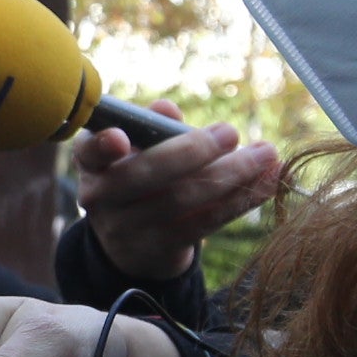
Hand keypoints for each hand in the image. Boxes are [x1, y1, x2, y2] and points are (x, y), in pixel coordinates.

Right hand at [68, 103, 279, 285]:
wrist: (132, 243)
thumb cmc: (138, 177)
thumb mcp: (137, 149)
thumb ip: (152, 125)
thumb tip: (167, 109)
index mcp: (92, 163)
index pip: (89, 152)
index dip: (102, 146)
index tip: (121, 139)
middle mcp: (102, 197)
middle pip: (146, 175)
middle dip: (193, 151)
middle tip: (231, 132)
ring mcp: (129, 228)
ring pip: (183, 199)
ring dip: (231, 175)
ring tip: (265, 155)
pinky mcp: (161, 248)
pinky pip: (205, 222)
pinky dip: (240, 200)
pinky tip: (267, 182)